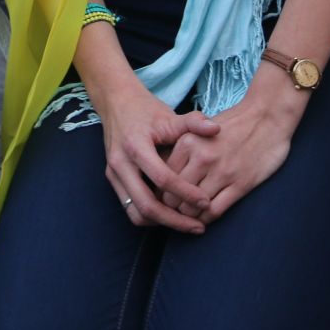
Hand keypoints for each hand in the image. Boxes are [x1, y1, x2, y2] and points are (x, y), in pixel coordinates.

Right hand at [95, 76, 219, 234]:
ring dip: (161, 223)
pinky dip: (151, 216)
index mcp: (136, 147)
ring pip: (136, 213)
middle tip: (198, 226)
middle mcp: (121, 164)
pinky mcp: (113, 181)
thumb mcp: (169, 115)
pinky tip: (170, 214)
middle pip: (146, 205)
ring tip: (186, 224)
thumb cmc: (146, 110)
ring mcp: (114, 175)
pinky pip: (130, 208)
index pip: (162, 178)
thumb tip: (216, 128)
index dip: (186, 192)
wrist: (116, 103)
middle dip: (174, 220)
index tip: (206, 201)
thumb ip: (193, 122)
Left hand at [162, 71, 304, 221]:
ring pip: (191, 207)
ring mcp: (222, 172)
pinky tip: (207, 215)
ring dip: (190, 215)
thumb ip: (182, 149)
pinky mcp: (240, 184)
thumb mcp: (201, 129)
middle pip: (173, 196)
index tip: (165, 196)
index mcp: (188, 141)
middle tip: (176, 209)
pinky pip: (214, 211)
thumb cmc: (233, 124)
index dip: (161, 191)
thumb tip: (163, 174)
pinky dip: (207, 218)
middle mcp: (202, 157)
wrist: (268, 116)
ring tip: (191, 214)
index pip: (162, 177)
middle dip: (173, 207)